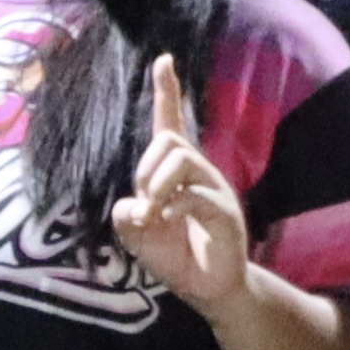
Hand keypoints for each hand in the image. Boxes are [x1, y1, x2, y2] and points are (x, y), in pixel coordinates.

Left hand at [107, 62, 251, 309]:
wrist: (208, 289)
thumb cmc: (175, 255)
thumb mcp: (137, 235)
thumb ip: (125, 216)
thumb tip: (130, 205)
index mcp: (177, 171)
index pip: (171, 122)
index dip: (167, 91)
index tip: (163, 60)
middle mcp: (199, 172)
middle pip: (168, 139)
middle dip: (146, 168)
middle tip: (146, 204)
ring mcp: (214, 189)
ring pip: (180, 158)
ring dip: (156, 185)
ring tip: (155, 215)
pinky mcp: (224, 212)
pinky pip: (193, 194)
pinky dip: (171, 207)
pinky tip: (166, 224)